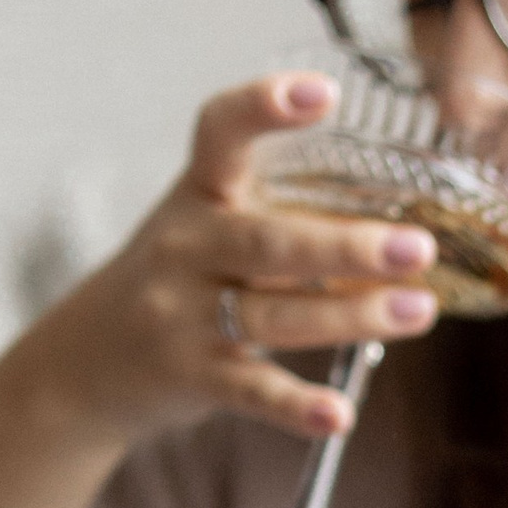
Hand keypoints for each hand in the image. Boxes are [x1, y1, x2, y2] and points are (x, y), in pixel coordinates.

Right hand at [0, 73, 441, 507]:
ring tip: (419, 310)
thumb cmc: (183, 280)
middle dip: (347, 245)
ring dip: (352, 316)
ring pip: (273, 315)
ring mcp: (182, 312)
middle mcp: (186, 245)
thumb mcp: (212, 226)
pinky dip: (296, 406)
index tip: (323, 92)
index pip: (221, 133)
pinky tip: (340, 415)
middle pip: (268, 241)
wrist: (89, 358)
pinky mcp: (189, 374)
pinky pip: (251, 390)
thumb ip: (287, 219)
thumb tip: (407, 238)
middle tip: (419, 247)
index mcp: (200, 194)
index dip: (264, 108)